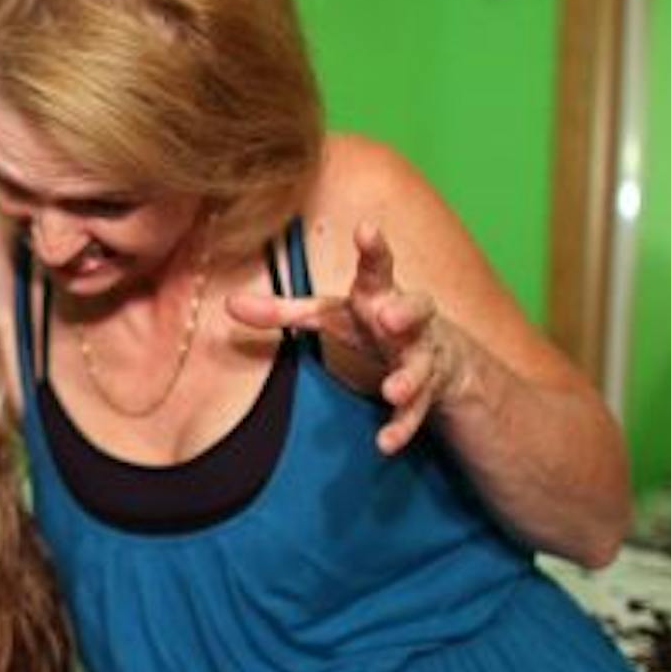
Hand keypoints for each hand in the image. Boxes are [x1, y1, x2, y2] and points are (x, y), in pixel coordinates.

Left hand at [226, 221, 465, 455]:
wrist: (441, 358)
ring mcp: (423, 356)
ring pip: (420, 365)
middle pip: (415, 309)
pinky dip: (401, 427)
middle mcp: (407, 322)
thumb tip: (229, 304)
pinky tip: (385, 443)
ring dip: (406, 378)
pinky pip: (416, 412)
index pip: (377, 268)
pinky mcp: (427, 393)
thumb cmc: (371, 324)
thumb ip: (283, 311)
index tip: (366, 228)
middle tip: (388, 317)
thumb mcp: (331, 315)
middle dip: (405, 312)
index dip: (373, 248)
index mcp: (379, 296)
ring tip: (392, 391)